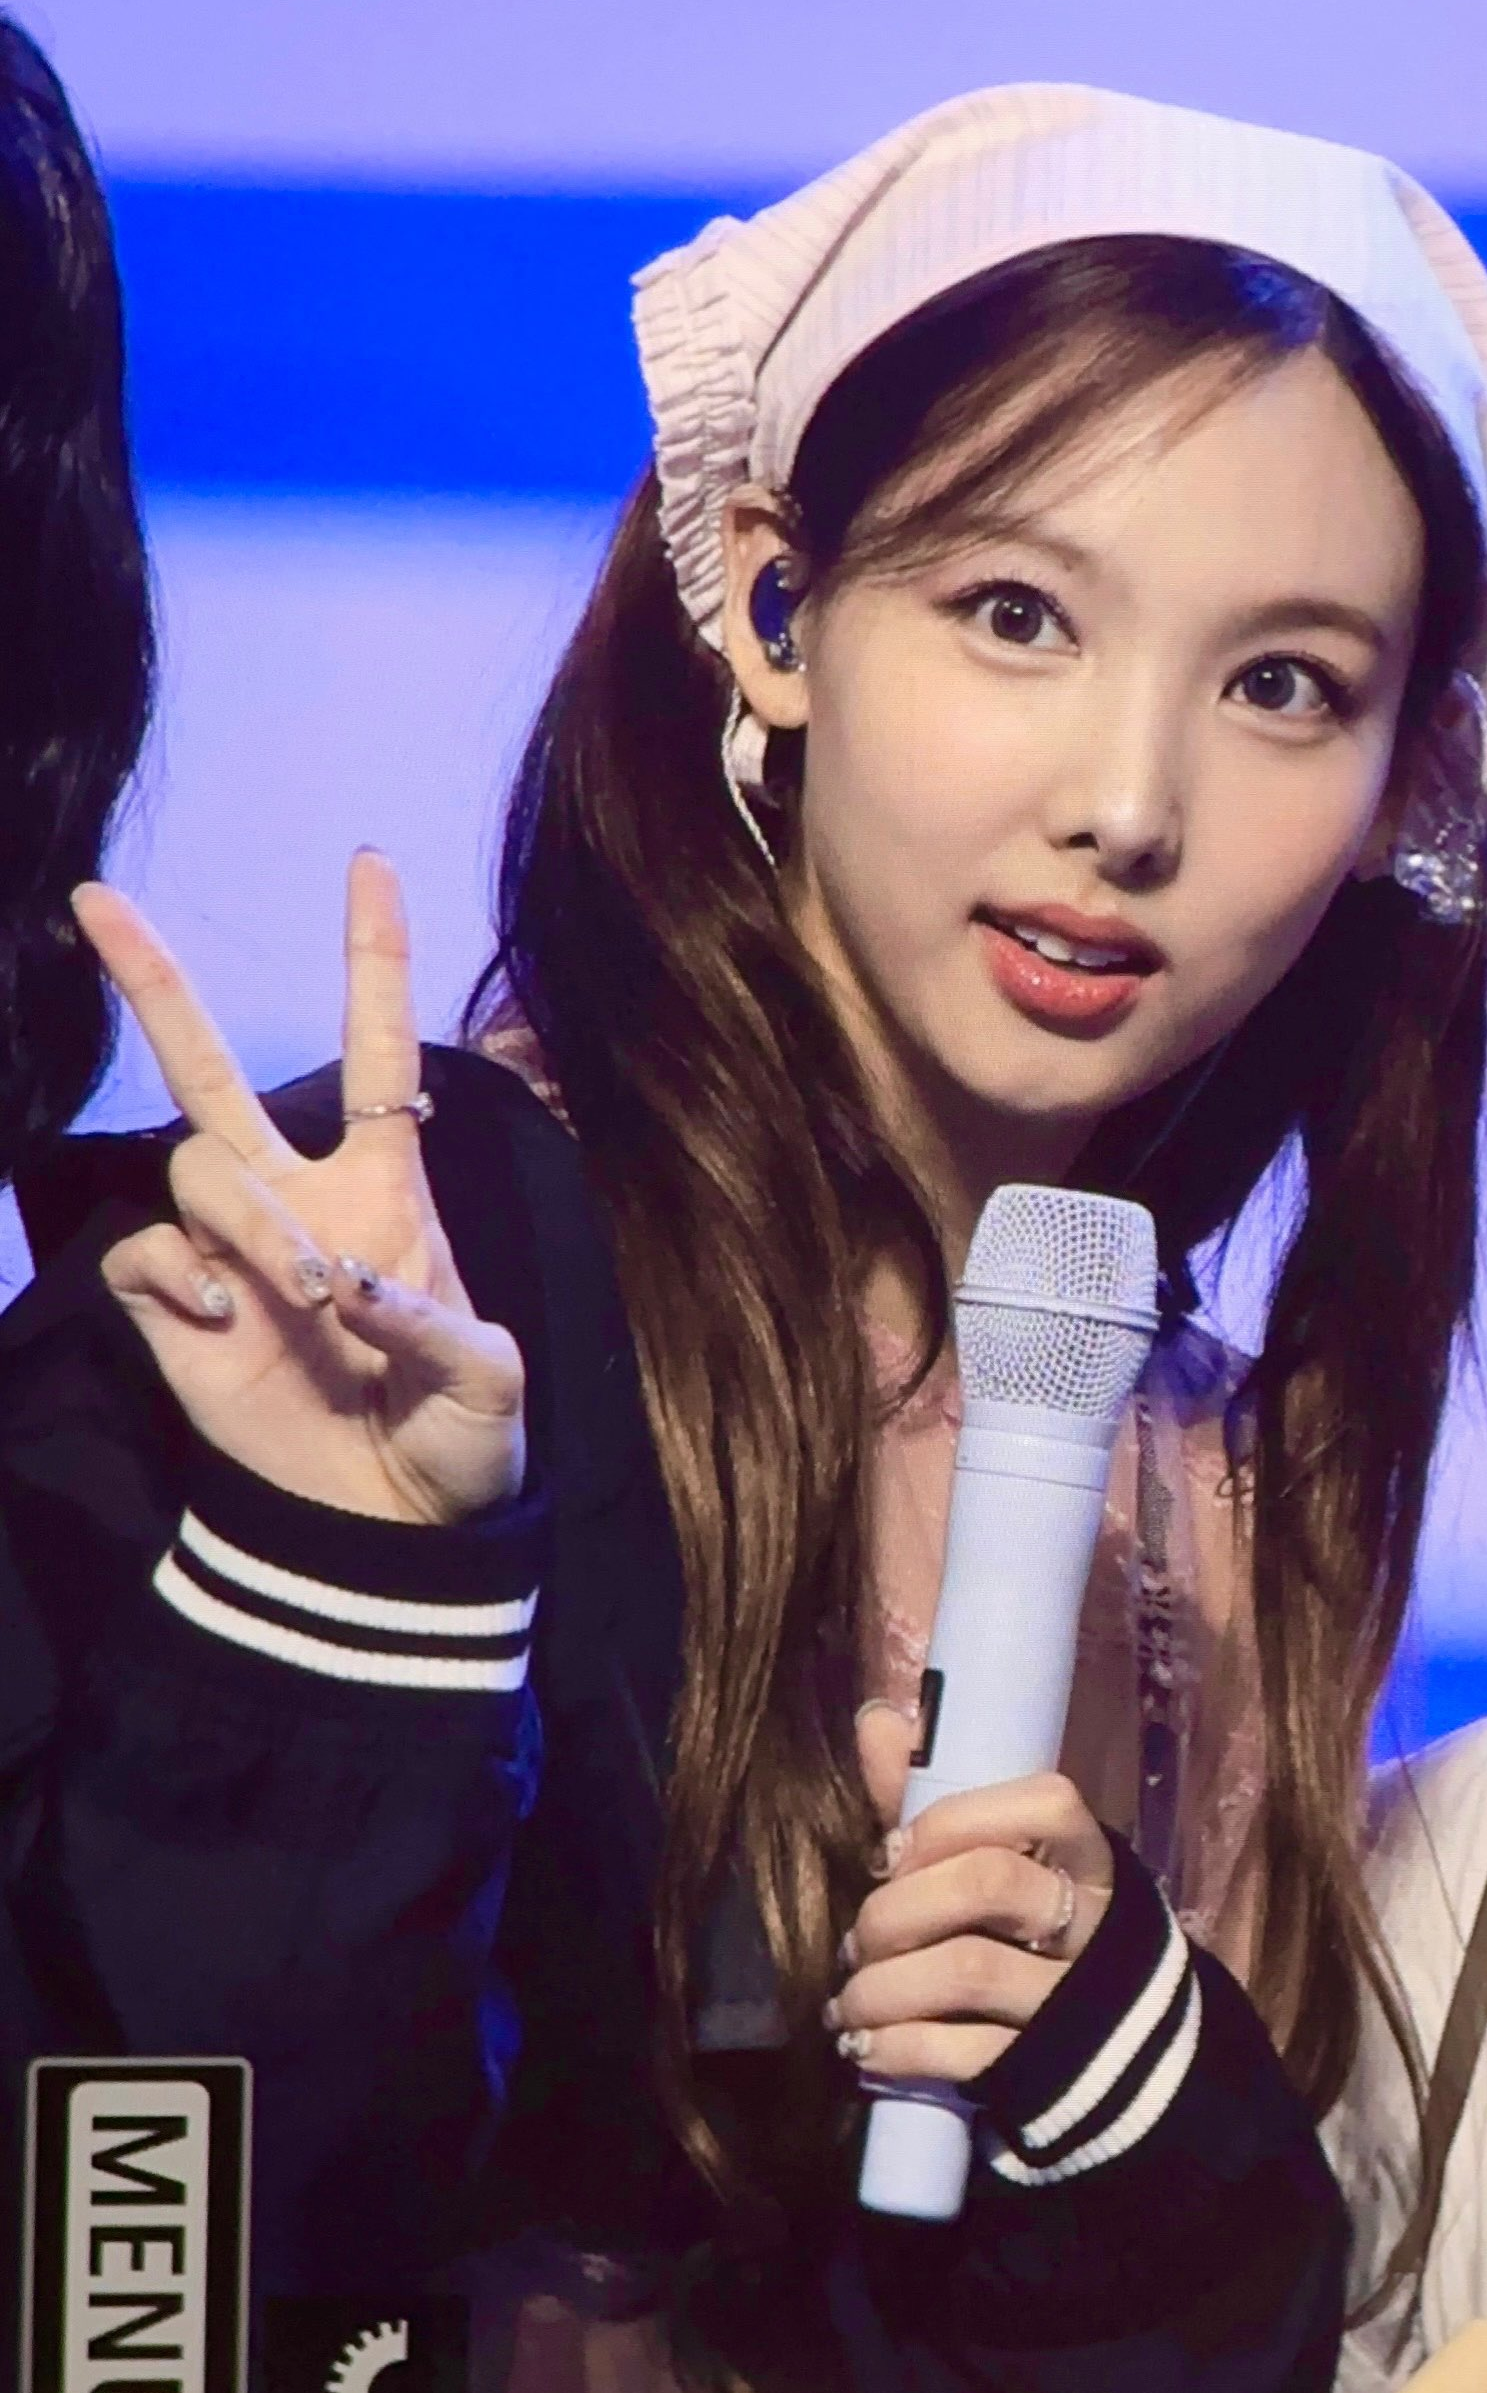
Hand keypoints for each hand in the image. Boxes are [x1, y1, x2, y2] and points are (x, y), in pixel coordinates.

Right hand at [76, 852, 524, 1524]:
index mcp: (386, 1190)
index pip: (379, 1052)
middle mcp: (297, 1197)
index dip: (374, 959)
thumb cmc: (456, 1443)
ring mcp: (229, 1250)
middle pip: (210, 1068)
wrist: (388, 1531)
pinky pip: (148, 1250)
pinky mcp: (176, 1309)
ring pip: (194, 1162)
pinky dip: (177, 1275)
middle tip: (95, 899)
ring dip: (244, 1216)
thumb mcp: (484, 1385)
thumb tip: (348, 1282)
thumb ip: (431, 1325)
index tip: (371, 861)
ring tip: (297, 1295)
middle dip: (156, 981)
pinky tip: (219, 1323)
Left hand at [823, 1704, 1116, 2082]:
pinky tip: (868, 2046)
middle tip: (855, 1938)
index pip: (1049, 1802)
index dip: (956, 1818)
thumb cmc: (1035, 1936)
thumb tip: (876, 1720)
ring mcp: (1072, 2000)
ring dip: (881, 1986)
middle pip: (989, 1882)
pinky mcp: (1043, 2070)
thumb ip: (932, 1799)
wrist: (1116, 2056)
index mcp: (1089, 1859)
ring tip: (847, 2001)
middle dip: (896, 1908)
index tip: (893, 1851)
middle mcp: (1091, 1923)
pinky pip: (961, 2053)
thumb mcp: (1002, 1863)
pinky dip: (897, 2048)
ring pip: (967, 1971)